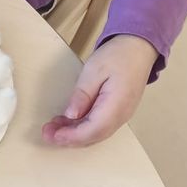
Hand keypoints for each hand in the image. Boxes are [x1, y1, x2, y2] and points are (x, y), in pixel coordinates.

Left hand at [42, 35, 158, 147]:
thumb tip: (71, 115)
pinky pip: (100, 126)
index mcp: (117, 105)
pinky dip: (82, 127)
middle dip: (69, 138)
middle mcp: (122, 115)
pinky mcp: (118, 112)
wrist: (138, 48)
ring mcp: (121, 115)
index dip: (71, 136)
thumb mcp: (94, 70)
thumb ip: (82, 94)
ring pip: (96, 133)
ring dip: (74, 133)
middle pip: (94, 136)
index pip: (93, 130)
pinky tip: (67, 121)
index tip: (52, 134)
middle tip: (47, 132)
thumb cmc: (117, 55)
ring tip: (53, 127)